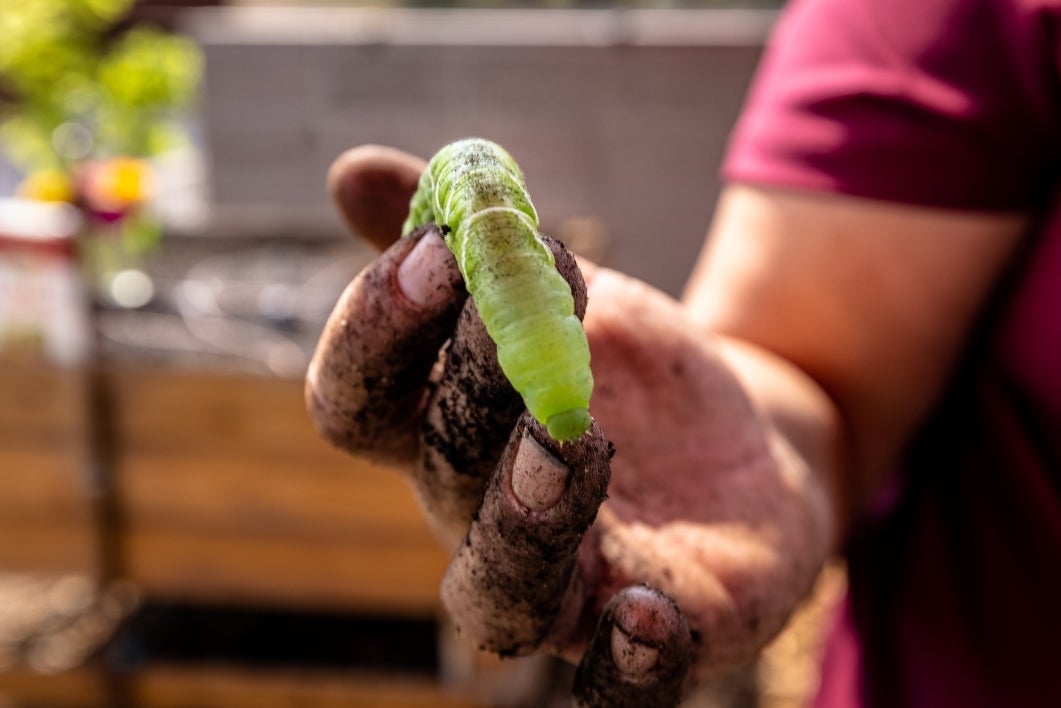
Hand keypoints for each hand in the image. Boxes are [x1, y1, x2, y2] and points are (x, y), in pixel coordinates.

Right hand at [306, 146, 831, 704]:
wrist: (746, 452)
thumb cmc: (631, 373)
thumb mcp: (565, 293)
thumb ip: (471, 246)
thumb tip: (353, 171)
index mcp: (442, 429)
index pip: (357, 401)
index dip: (373, 332)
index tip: (431, 251)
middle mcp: (477, 515)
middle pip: (437, 477)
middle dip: (469, 398)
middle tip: (519, 328)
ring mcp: (559, 586)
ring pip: (498, 593)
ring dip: (522, 524)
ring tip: (568, 447)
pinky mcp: (642, 635)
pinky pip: (612, 688)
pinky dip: (623, 665)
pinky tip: (653, 615)